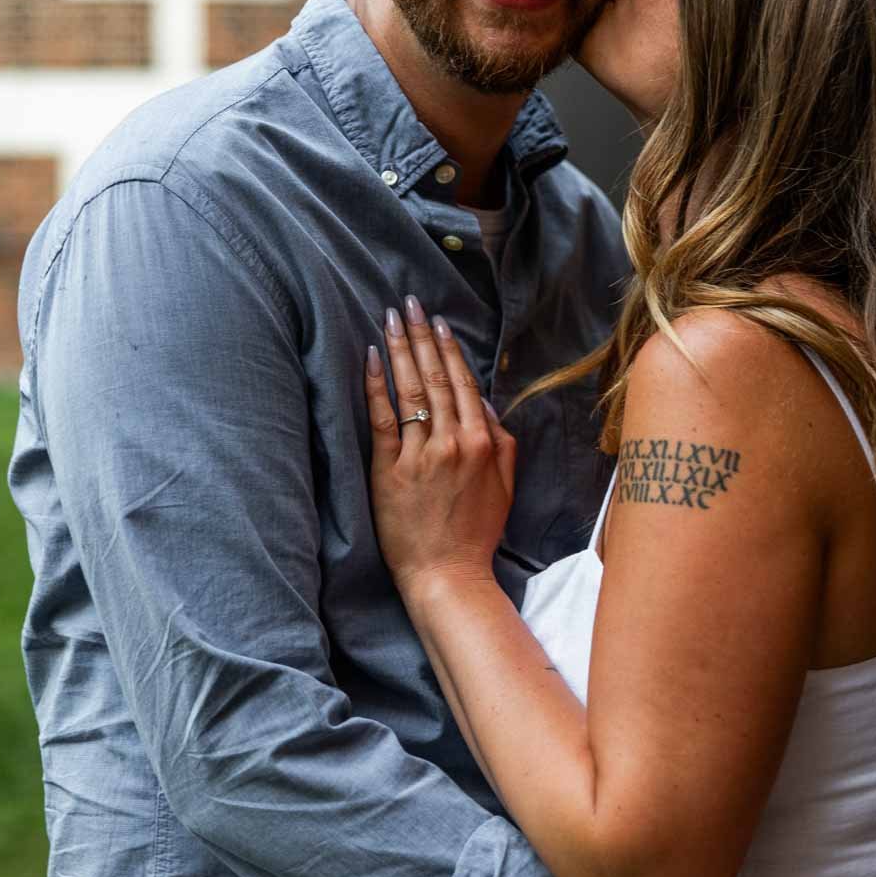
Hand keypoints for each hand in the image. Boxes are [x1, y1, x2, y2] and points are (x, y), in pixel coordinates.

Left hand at [364, 299, 515, 591]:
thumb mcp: (505, 485)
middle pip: (435, 376)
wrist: (447, 574)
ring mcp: (421, 455)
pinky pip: (383, 419)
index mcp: (483, 441)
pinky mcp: (390, 470)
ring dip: (399, 348)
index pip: (464, 382)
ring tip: (391, 318)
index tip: (437, 320)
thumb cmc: (476, 532)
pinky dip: (377, 385)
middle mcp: (453, 441)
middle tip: (409, 302)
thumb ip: (502, 442)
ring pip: (410, 390)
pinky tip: (371, 358)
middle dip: (421, 335)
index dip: (448, 348)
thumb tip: (486, 404)